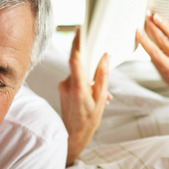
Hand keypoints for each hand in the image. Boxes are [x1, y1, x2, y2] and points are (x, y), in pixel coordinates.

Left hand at [58, 29, 110, 164]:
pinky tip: (92, 97)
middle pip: (80, 65)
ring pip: (79, 74)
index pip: (75, 59)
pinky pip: (76, 81)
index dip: (77, 43)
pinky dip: (85, 85)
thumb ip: (103, 76)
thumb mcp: (100, 99)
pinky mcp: (62, 89)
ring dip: (90, 80)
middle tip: (100, 81)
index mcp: (77, 87)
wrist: (72, 137)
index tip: (80, 31)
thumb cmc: (88, 121)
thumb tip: (106, 57)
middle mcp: (66, 84)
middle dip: (92, 69)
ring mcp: (63, 87)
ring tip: (99, 96)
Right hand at [135, 12, 168, 97]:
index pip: (154, 52)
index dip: (145, 40)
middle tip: (147, 16)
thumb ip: (155, 56)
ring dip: (165, 25)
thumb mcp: (160, 70)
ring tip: (157, 16)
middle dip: (153, 27)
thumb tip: (146, 36)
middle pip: (164, 41)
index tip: (138, 29)